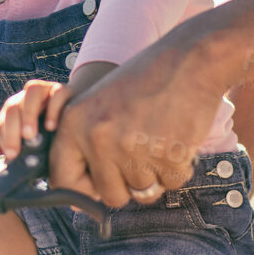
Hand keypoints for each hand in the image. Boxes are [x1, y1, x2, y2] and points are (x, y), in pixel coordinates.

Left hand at [0, 80, 70, 161]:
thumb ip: (25, 153)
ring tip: (31, 135)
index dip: (4, 138)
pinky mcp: (63, 90)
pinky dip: (53, 108)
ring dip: (28, 113)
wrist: (79, 119)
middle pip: (13, 107)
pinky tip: (52, 127)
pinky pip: (57, 93)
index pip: (3, 121)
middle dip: (13, 128)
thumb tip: (12, 168)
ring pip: (31, 91)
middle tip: (19, 148)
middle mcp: (27, 99)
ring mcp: (45, 91)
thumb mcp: (36, 145)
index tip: (12, 156)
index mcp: (16, 112)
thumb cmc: (52, 138)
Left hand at [50, 25, 226, 208]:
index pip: (64, 180)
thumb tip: (86, 195)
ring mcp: (133, 149)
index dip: (85, 190)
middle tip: (142, 155)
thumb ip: (88, 144)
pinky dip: (178, 168)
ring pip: (143, 192)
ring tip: (160, 137)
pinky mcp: (168, 156)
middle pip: (111, 195)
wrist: (189, 59)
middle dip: (128, 184)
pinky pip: (172, 183)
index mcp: (74, 124)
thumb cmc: (146, 81)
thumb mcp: (101, 103)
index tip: (100, 186)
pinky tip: (177, 137)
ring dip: (155, 173)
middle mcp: (99, 139)